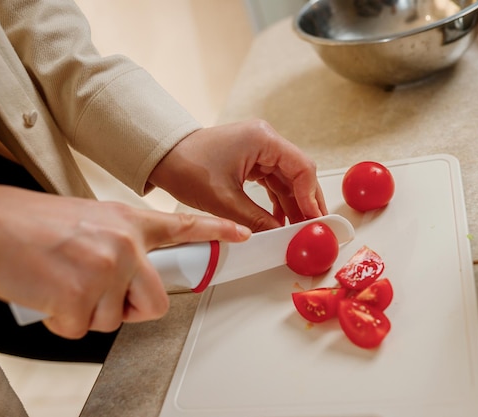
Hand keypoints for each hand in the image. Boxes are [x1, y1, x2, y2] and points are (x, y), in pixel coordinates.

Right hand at [0, 183, 249, 338]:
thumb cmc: (27, 223)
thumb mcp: (86, 218)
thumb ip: (117, 241)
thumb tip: (129, 271)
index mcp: (127, 221)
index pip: (182, 225)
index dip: (216, 231)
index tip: (240, 236)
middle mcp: (125, 244)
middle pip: (156, 301)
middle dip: (130, 308)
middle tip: (97, 293)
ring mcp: (106, 269)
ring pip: (116, 318)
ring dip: (88, 311)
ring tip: (61, 281)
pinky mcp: (82, 296)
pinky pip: (84, 329)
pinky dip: (63, 320)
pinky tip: (47, 292)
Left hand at [148, 119, 327, 231]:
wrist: (162, 156)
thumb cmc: (187, 167)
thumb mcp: (224, 200)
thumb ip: (257, 219)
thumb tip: (280, 235)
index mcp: (263, 139)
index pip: (302, 167)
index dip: (311, 196)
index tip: (314, 220)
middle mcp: (265, 139)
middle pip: (299, 172)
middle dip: (306, 201)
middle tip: (313, 227)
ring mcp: (259, 148)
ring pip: (287, 178)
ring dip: (293, 203)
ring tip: (297, 229)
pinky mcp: (251, 158)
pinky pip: (273, 180)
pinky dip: (277, 200)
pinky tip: (279, 220)